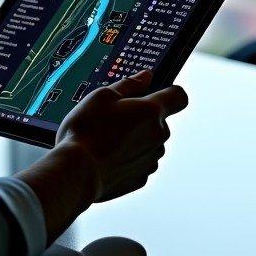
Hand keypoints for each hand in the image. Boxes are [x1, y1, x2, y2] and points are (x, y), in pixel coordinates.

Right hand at [56, 69, 188, 202]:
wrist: (76, 171)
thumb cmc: (86, 132)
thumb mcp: (101, 96)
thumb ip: (129, 85)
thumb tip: (145, 77)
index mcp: (150, 111)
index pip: (178, 96)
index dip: (169, 92)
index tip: (156, 93)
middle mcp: (158, 136)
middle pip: (160, 121)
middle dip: (142, 118)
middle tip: (115, 118)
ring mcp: (151, 159)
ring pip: (150, 143)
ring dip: (136, 139)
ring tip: (107, 139)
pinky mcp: (141, 178)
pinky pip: (140, 162)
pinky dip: (128, 158)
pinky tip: (107, 156)